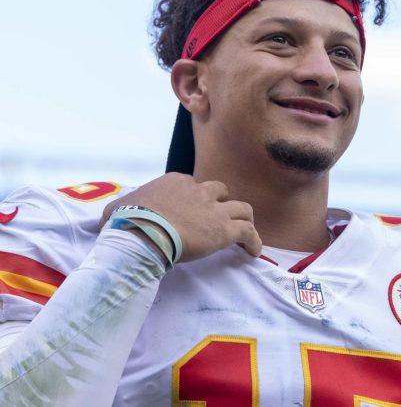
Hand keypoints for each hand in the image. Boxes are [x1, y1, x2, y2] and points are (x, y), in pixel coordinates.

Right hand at [100, 173, 261, 260]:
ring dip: (244, 218)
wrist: (144, 233)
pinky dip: (254, 241)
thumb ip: (119, 210)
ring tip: (244, 231)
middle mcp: (199, 190)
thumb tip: (111, 219)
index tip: (191, 214)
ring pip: (242, 208)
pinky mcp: (225, 229)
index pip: (192, 186)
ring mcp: (214, 209)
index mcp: (176, 182)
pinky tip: (254, 252)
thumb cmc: (128, 221)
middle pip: (220, 191)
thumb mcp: (117, 209)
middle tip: (218, 219)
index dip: (194, 199)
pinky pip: (248, 232)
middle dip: (221, 203)